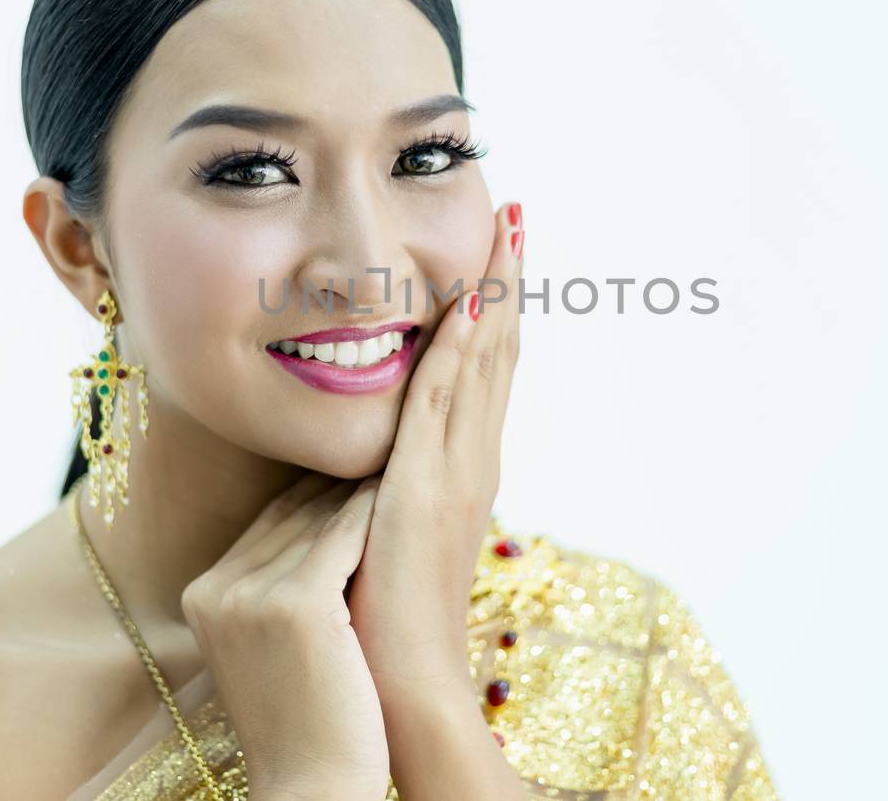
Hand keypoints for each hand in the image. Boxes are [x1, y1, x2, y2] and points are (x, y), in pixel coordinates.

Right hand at [180, 472, 390, 799]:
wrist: (312, 789)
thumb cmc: (306, 722)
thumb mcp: (266, 646)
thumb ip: (272, 588)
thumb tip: (316, 526)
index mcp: (201, 594)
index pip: (268, 520)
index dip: (317, 489)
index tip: (359, 460)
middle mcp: (216, 588)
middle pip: (291, 511)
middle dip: (340, 478)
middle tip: (389, 439)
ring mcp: (251, 595)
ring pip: (321, 516)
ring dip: (364, 485)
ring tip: (405, 450)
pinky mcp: (296, 604)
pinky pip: (345, 536)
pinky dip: (376, 511)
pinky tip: (406, 489)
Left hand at [348, 201, 525, 703]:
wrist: (400, 675)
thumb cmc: (385, 606)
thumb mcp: (393, 521)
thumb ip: (391, 474)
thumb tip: (373, 443)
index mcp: (467, 463)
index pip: (486, 365)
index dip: (495, 304)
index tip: (498, 246)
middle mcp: (475, 456)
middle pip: (498, 349)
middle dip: (506, 278)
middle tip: (514, 212)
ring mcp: (458, 470)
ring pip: (484, 362)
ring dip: (494, 293)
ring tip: (505, 229)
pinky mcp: (427, 488)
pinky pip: (446, 403)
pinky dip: (461, 349)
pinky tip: (466, 301)